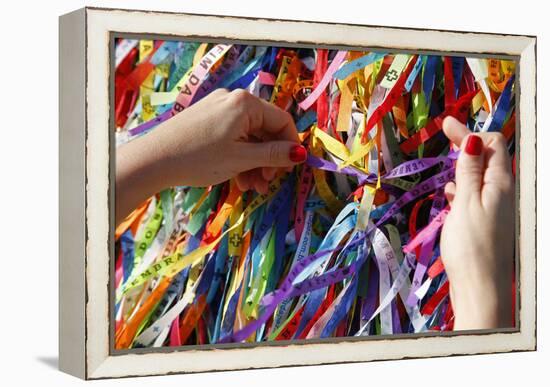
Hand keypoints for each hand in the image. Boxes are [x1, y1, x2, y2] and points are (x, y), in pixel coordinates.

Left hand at [116, 89, 305, 223]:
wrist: (153, 160)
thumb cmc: (199, 158)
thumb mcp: (242, 159)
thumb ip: (274, 155)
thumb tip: (301, 153)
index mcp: (246, 103)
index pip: (282, 121)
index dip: (290, 146)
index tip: (290, 169)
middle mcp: (233, 100)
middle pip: (265, 130)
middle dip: (269, 159)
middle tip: (267, 183)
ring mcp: (217, 109)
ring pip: (248, 137)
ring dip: (254, 162)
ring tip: (251, 187)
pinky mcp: (206, 120)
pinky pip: (232, 137)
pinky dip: (238, 157)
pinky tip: (238, 179)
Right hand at [440, 116, 514, 329]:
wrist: (481, 288)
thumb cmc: (471, 246)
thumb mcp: (466, 203)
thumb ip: (469, 171)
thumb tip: (472, 139)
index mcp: (501, 183)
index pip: (492, 144)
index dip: (469, 132)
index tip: (445, 123)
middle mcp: (503, 192)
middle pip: (489, 157)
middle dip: (468, 144)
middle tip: (445, 133)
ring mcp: (496, 208)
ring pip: (481, 176)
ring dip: (464, 166)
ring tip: (446, 163)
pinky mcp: (487, 223)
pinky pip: (477, 195)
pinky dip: (464, 188)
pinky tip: (451, 194)